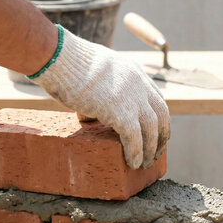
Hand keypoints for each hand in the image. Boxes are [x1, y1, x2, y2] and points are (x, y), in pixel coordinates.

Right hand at [30, 26, 169, 168]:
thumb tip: (91, 114)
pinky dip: (136, 153)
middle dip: (161, 136)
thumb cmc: (67, 64)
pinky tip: (133, 163)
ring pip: (152, 129)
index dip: (158, 117)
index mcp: (133, 72)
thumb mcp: (95, 72)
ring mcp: (131, 98)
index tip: (155, 131)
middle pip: (161, 114)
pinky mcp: (120, 112)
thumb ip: (100, 90)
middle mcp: (138, 84)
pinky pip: (134, 138)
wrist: (61, 59)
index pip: (155, 98)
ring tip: (145, 163)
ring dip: (150, 149)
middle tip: (155, 152)